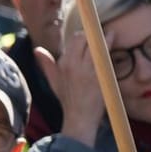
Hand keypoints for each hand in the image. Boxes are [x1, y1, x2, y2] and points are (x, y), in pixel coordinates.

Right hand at [34, 20, 107, 145]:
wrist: (79, 117)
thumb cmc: (68, 99)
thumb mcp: (54, 81)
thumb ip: (46, 64)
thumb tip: (37, 50)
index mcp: (63, 64)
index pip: (75, 39)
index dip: (84, 35)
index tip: (91, 36)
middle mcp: (73, 64)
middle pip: (85, 38)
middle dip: (94, 34)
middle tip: (103, 34)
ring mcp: (86, 69)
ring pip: (95, 44)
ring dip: (105, 37)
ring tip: (111, 35)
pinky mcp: (99, 75)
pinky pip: (104, 55)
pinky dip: (109, 46)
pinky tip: (113, 43)